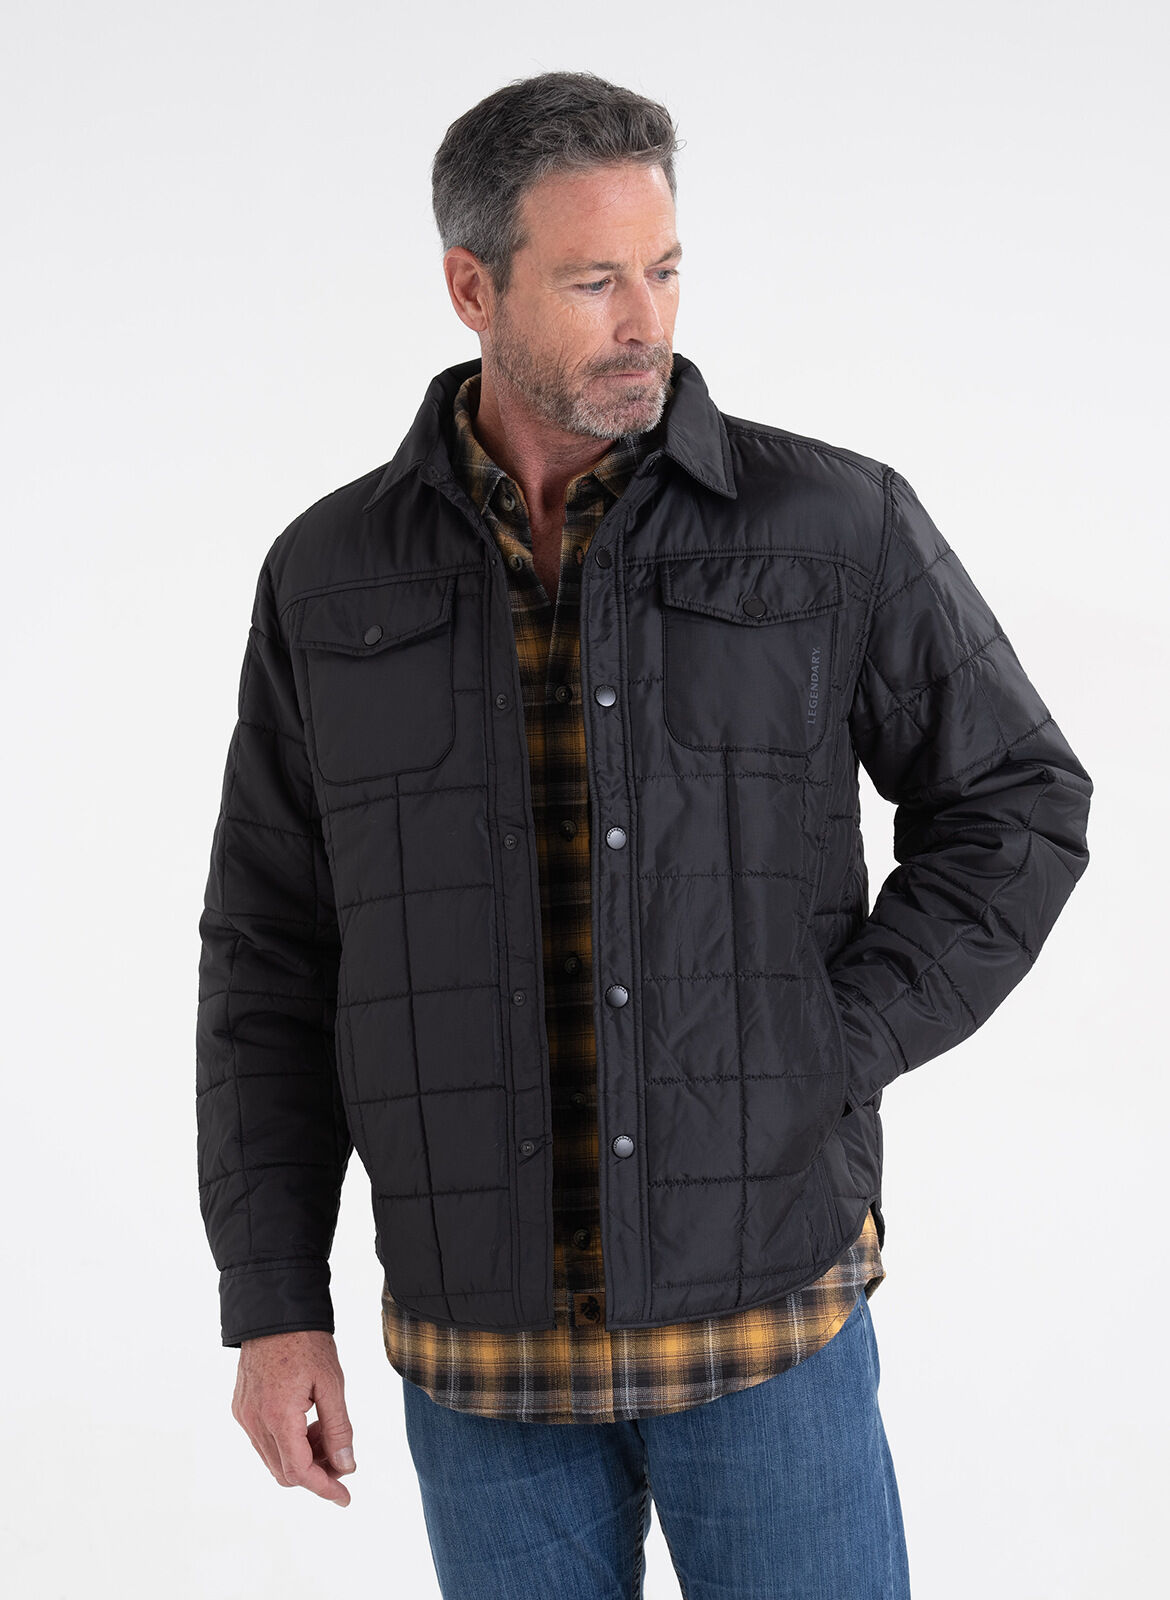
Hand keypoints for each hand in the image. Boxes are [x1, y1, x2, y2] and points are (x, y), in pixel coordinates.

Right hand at [232, 1329, 356, 1505]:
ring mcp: (244, 1415)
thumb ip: (339, 1428)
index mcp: (278, 1416)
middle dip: (317, 1472)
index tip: (345, 1497)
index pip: (300, 1471)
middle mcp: (255, 1422)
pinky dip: (288, 1441)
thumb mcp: (332, 1383)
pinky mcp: (241, 1408)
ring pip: (274, 1459)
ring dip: (302, 1456)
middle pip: (286, 1472)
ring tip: (326, 1430)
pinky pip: (264, 1440)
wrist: (274, 1312)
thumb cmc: (306, 1342)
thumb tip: (346, 1466)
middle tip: (342, 1456)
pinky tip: (308, 1421)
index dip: (324, 1488)